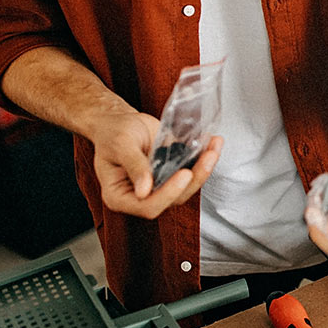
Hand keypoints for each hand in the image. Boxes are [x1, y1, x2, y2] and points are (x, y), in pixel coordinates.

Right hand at [88, 109, 222, 218]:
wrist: (120, 121)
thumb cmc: (112, 133)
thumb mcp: (120, 145)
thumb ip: (134, 166)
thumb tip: (144, 191)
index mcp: (120, 196)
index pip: (148, 206)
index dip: (168, 194)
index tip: (184, 174)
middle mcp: (142, 195)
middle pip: (173, 198)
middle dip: (194, 179)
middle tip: (208, 156)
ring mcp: (159, 185)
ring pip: (186, 186)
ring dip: (203, 168)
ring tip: (214, 146)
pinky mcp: (171, 173)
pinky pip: (190, 170)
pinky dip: (202, 158)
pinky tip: (212, 142)